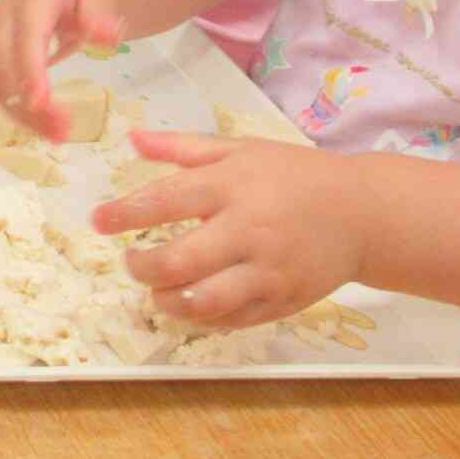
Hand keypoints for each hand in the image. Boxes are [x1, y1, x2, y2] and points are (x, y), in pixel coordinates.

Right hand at [0, 0, 126, 141]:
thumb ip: (101, 12)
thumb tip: (106, 37)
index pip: (26, 36)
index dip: (30, 70)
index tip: (41, 103)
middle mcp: (5, 18)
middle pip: (3, 65)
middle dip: (26, 102)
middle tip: (61, 131)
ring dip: (22, 113)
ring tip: (57, 136)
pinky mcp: (0, 53)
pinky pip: (2, 86)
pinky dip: (20, 110)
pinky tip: (46, 126)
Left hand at [93, 131, 369, 328]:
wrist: (363, 213)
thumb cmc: (294, 176)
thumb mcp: (241, 150)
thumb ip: (183, 147)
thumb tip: (133, 138)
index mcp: (233, 186)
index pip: (167, 200)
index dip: (125, 213)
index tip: (97, 220)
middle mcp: (248, 229)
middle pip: (179, 261)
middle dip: (141, 267)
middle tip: (130, 262)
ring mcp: (267, 270)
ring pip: (203, 301)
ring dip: (167, 301)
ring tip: (157, 289)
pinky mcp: (282, 301)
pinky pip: (231, 320)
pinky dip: (202, 317)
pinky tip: (190, 303)